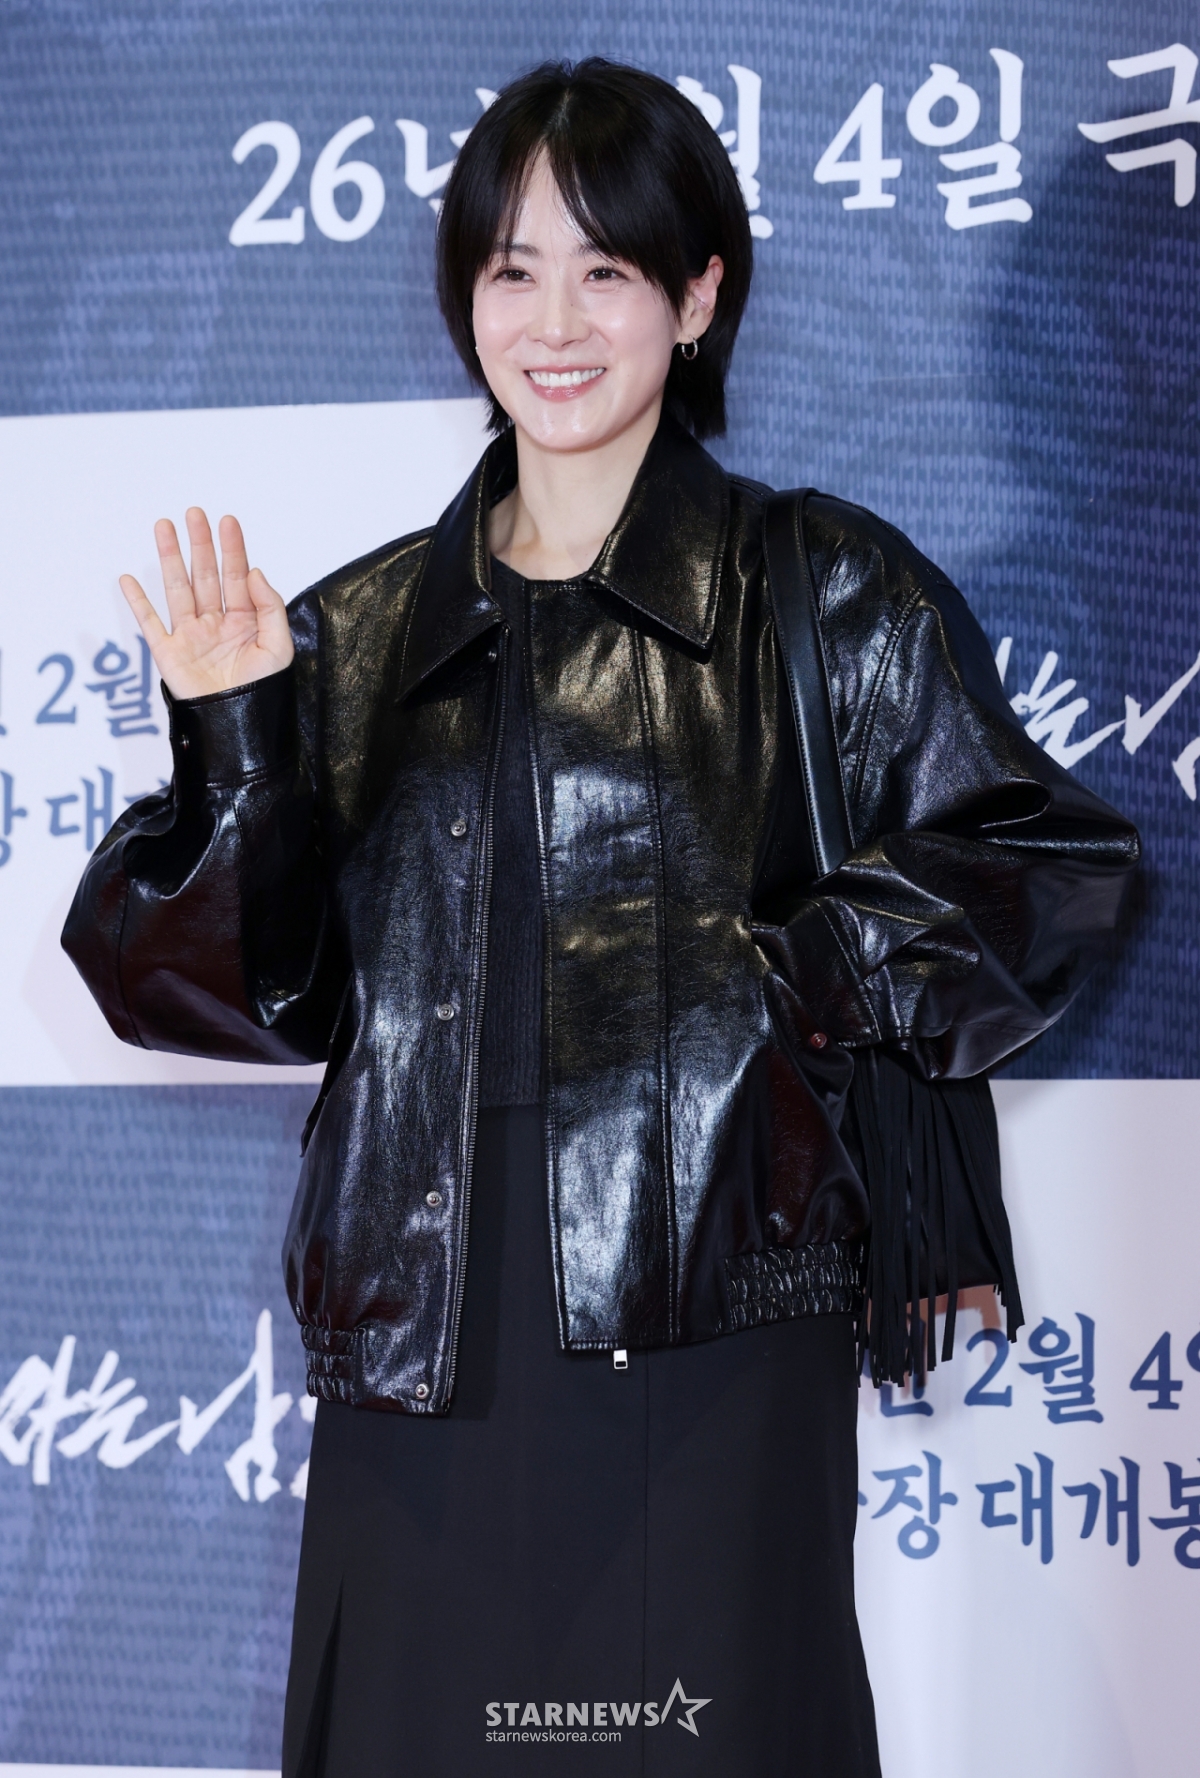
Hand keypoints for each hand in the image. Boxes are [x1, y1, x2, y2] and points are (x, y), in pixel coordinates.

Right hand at [119, 508, 292, 701]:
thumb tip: (254, 571)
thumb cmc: (263, 692)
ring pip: (178, 589)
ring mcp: (190, 636)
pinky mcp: (169, 653)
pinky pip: (150, 623)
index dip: (232, 548)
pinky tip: (128, 578)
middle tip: (194, 513)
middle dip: (200, 544)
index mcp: (244, 621)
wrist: (239, 725)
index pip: (237, 576)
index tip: (227, 521)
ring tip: (164, 527)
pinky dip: (137, 601)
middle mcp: (215, 623)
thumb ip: (269, 607)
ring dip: (170, 558)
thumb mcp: (279, 647)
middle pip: (206, 575)